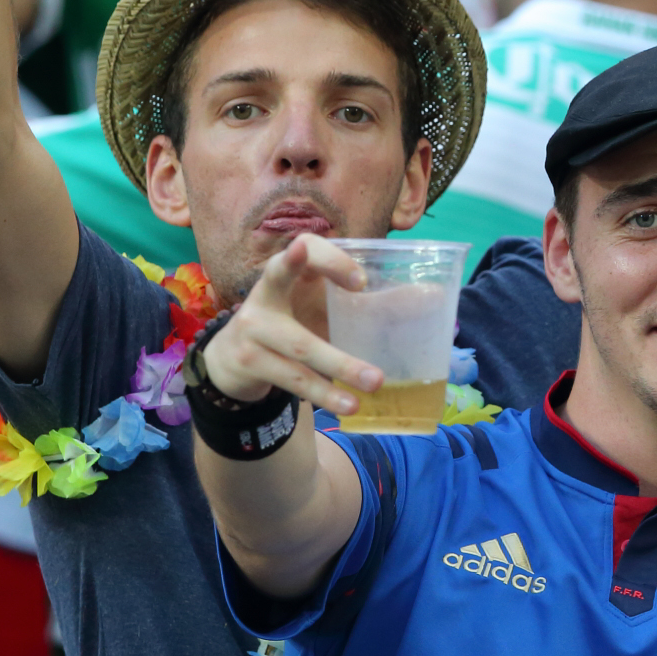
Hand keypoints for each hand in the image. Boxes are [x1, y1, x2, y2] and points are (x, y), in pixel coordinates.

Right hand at [202, 234, 382, 412]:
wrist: (229, 358)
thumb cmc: (289, 322)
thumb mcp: (318, 305)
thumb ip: (358, 301)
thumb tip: (427, 298)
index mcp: (288, 273)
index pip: (306, 249)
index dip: (331, 260)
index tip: (361, 281)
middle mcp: (264, 295)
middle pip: (309, 314)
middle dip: (338, 313)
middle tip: (373, 332)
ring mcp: (252, 328)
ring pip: (302, 351)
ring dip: (340, 370)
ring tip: (374, 385)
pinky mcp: (249, 361)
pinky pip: (292, 380)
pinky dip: (323, 394)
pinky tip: (346, 406)